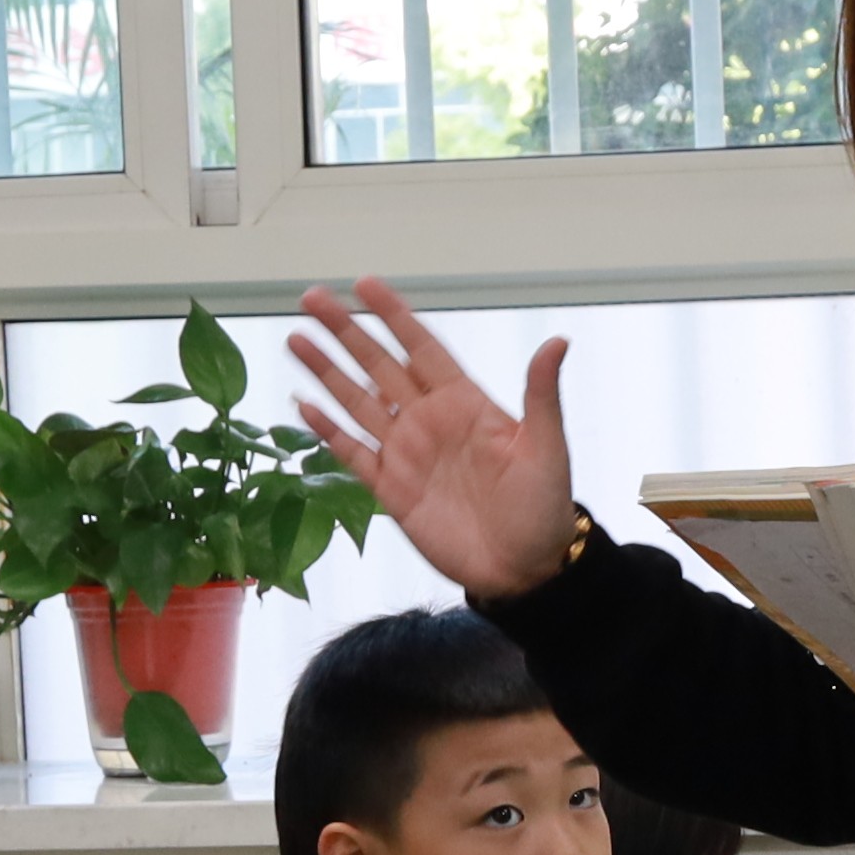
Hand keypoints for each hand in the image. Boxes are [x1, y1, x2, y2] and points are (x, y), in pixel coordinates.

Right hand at [289, 281, 578, 597]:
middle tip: (311, 299)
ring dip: (327, 373)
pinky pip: (353, 454)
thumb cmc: (544, 507)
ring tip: (296, 340)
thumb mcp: (547, 448)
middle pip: (378, 365)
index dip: (393, 315)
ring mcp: (407, 454)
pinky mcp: (392, 490)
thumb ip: (542, 395)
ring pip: (358, 402)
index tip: (364, 284)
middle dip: (345, 331)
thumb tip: (558, 341)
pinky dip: (329, 431)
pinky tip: (305, 405)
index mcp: (465, 403)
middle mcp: (429, 421)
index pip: (422, 346)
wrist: (526, 569)